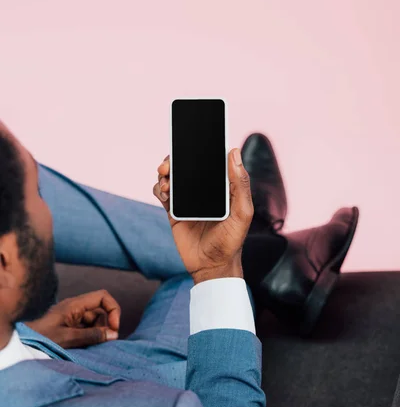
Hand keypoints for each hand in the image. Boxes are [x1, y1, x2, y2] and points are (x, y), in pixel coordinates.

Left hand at [26, 290, 120, 348]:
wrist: (21, 343)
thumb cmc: (41, 338)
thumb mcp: (68, 338)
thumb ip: (92, 335)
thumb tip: (114, 334)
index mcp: (75, 304)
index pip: (103, 297)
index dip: (113, 309)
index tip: (114, 328)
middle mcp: (75, 308)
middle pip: (100, 311)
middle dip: (105, 326)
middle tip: (103, 342)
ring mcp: (72, 317)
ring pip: (94, 322)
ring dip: (97, 334)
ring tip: (88, 346)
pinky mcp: (69, 327)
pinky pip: (86, 329)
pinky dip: (89, 338)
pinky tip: (83, 347)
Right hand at [153, 148, 253, 283]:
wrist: (212, 266)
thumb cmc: (232, 240)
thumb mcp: (242, 212)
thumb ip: (240, 184)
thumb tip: (234, 153)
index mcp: (220, 186)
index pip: (209, 160)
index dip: (199, 148)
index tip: (189, 140)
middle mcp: (203, 189)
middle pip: (186, 166)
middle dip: (174, 159)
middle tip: (168, 163)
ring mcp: (188, 199)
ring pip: (172, 177)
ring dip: (164, 173)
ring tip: (165, 179)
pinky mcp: (174, 211)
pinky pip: (162, 194)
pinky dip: (159, 188)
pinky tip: (164, 192)